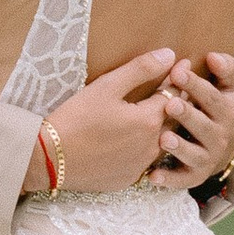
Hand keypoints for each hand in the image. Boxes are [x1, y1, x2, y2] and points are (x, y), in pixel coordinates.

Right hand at [47, 49, 179, 195]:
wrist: (50, 159)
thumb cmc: (75, 118)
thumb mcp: (107, 87)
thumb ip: (141, 69)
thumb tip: (170, 55)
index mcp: (149, 120)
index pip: (173, 95)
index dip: (177, 78)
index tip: (183, 64)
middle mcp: (151, 146)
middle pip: (173, 120)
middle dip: (178, 102)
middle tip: (181, 87)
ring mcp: (141, 166)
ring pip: (162, 142)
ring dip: (164, 127)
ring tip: (161, 112)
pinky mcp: (128, 179)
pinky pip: (145, 161)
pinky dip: (146, 148)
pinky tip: (138, 140)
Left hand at [151, 48, 233, 189]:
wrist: (222, 147)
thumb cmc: (216, 106)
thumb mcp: (227, 87)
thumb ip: (225, 69)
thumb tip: (213, 55)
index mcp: (229, 110)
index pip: (214, 97)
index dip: (197, 85)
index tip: (177, 72)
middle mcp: (221, 135)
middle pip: (205, 126)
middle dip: (188, 115)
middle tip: (170, 105)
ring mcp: (209, 157)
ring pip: (194, 154)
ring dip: (180, 148)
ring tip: (164, 138)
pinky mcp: (195, 176)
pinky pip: (182, 180)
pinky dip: (168, 180)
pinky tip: (152, 176)